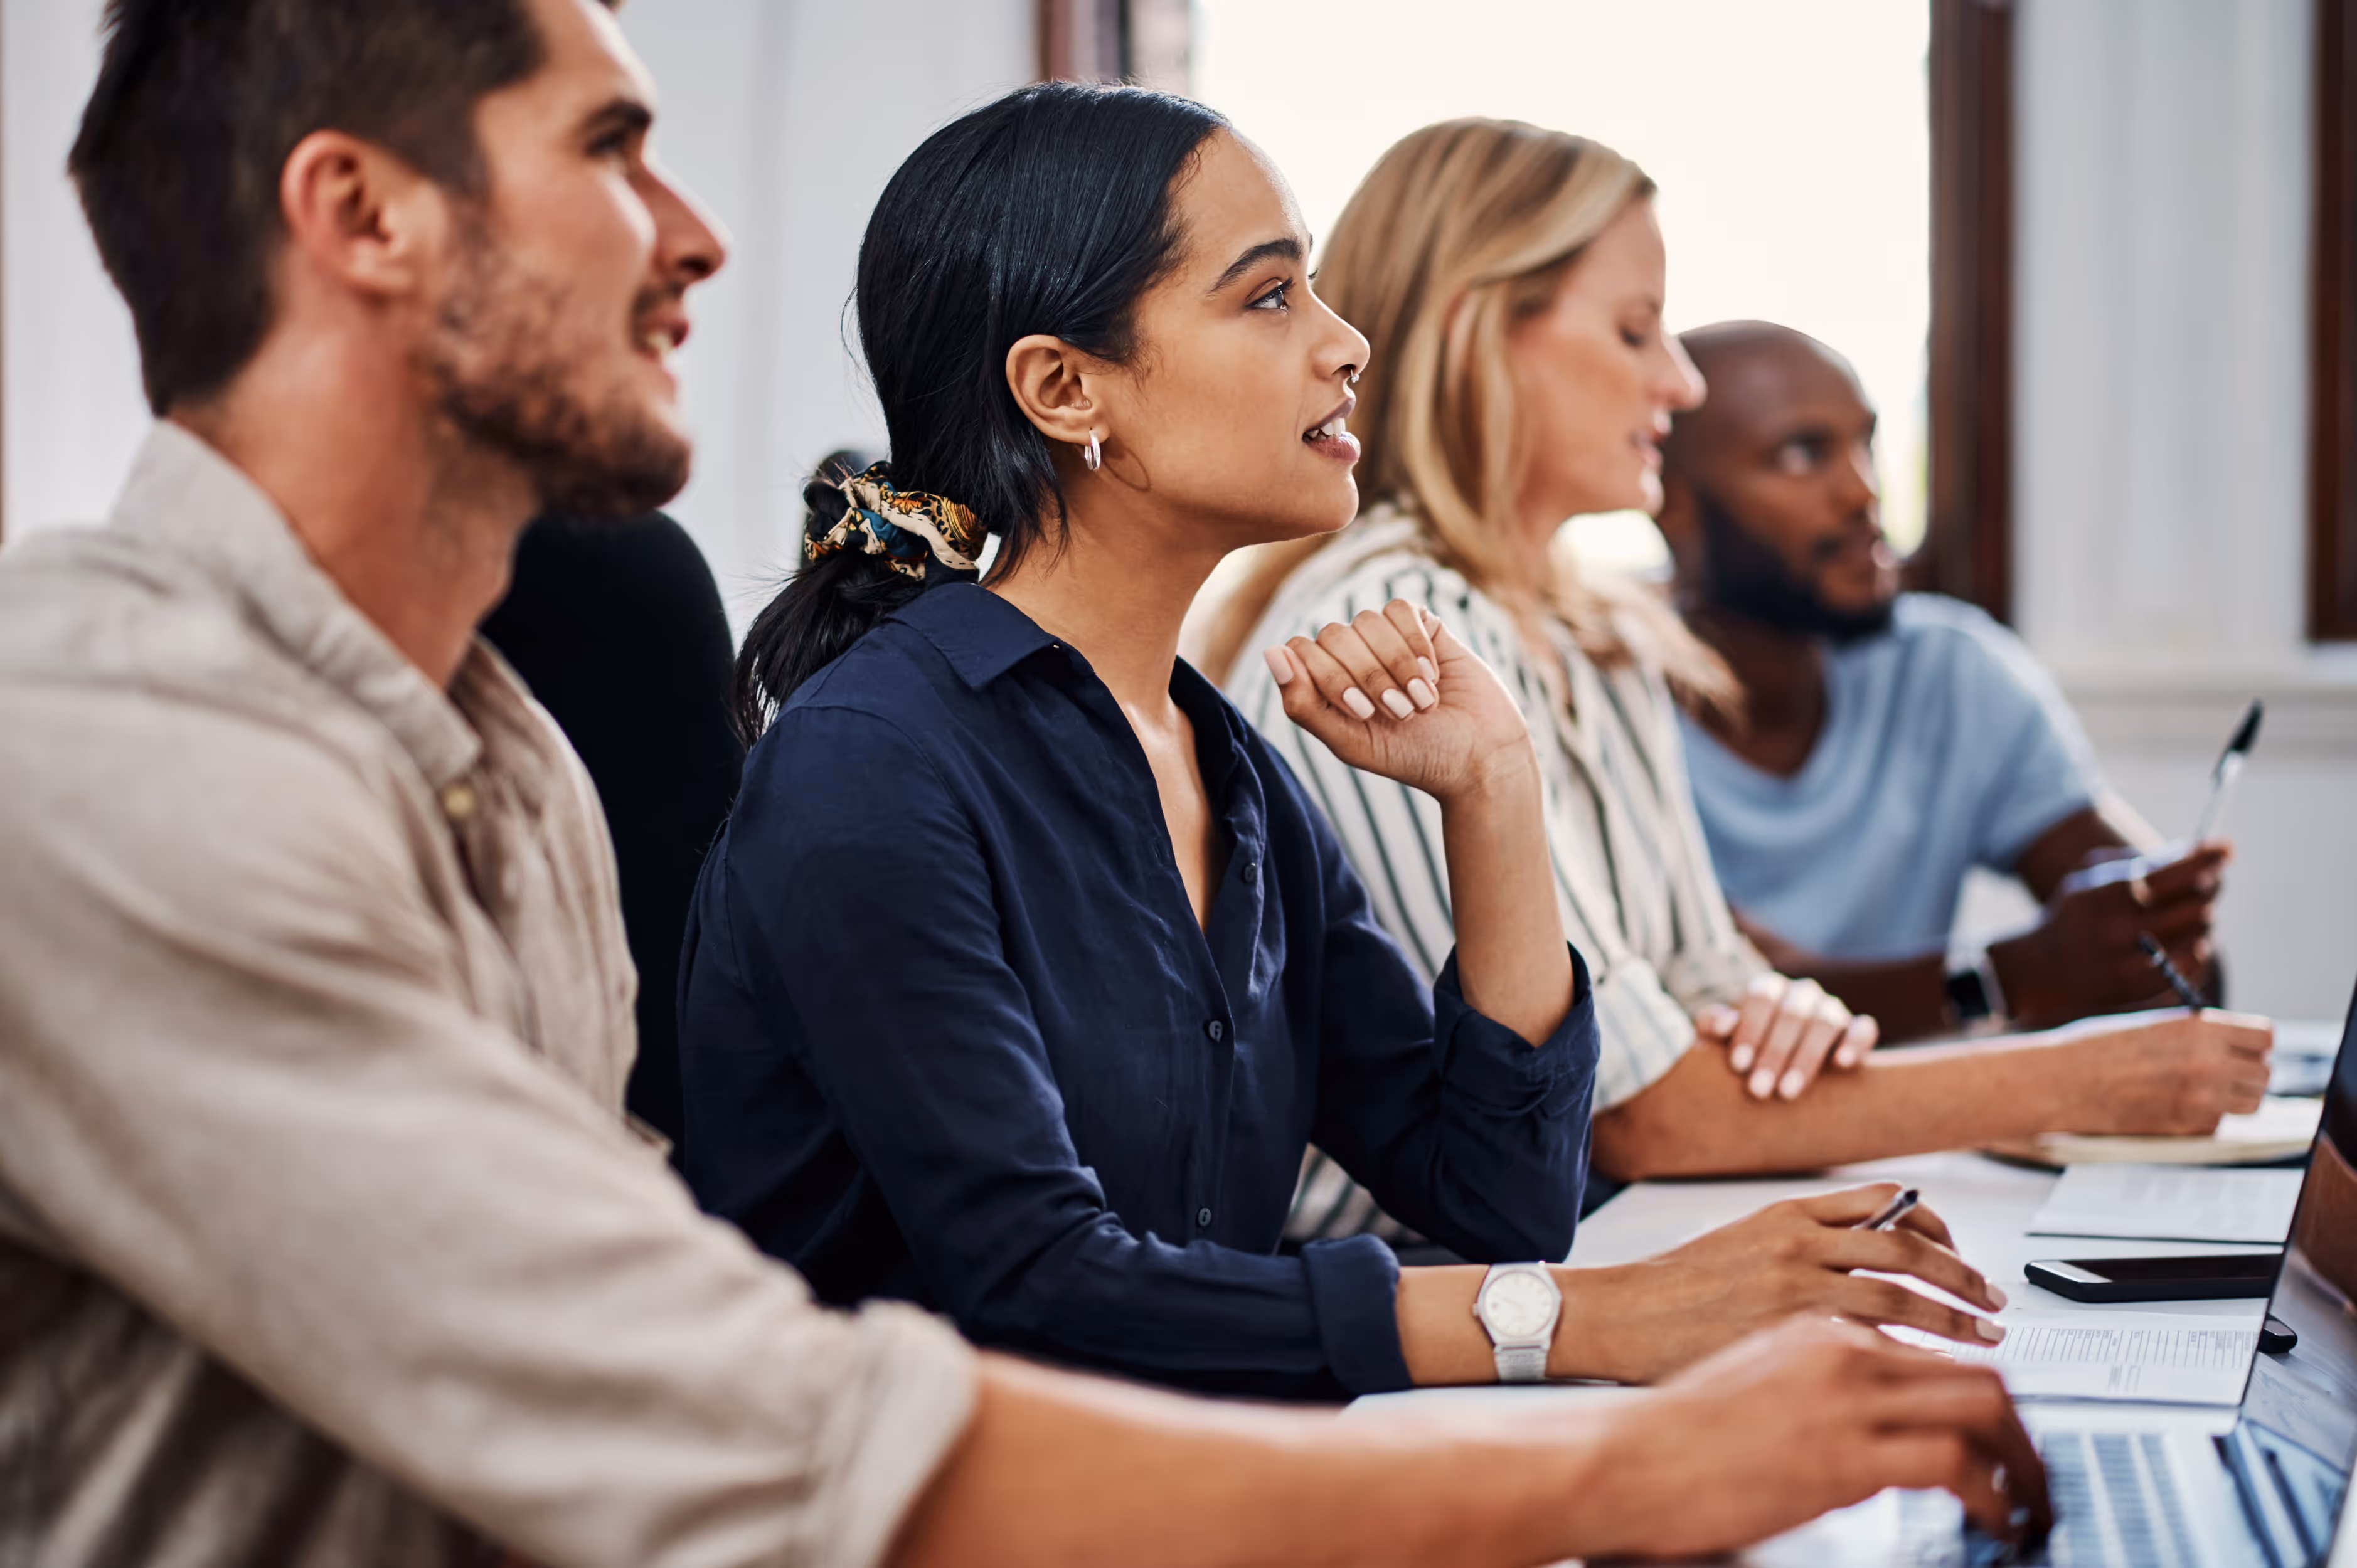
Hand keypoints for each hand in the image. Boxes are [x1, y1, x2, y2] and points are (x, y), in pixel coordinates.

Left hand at [1262, 602, 1534, 805]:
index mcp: (1325, 684)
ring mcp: (1386, 639)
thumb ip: (1303, 704)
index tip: (1364, 712)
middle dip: (1368, 676)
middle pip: (1334, 634)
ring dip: (1396, 665)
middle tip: (1400, 712)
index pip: (1300, 650)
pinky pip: (1400, 609)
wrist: (1478, 756)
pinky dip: (1416, 645)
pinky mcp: (1422, 625)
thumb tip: (1271, 653)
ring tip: (1421, 701)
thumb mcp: (1349, 741)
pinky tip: (1434, 675)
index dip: (1331, 676)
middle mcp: (1351, 657)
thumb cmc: (1412, 756)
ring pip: (1367, 620)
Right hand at [1554, 1183, 2006, 1383]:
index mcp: (1788, 1212)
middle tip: (1993, 1300)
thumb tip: (1865, 1263)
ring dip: (1954, 1317)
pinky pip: (1869, 1339)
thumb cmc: (1674, 1289)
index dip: (1936, 1226)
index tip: (1958, 1252)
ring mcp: (1795, 1286)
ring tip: (1983, 1339)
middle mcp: (1798, 1240)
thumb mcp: (1741, 1242)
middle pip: (1907, 1245)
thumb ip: (1800, 1245)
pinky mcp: (1788, 1332)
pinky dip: (1909, 1352)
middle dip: (1962, 1275)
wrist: (1622, 1314)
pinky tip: (1929, 1370)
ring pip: (1901, 1293)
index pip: (1885, 1200)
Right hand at [1571, 1317, 2050, 1560]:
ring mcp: (1845, 1396)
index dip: (1973, 1356)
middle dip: (2016, 1404)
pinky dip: (1996, 1492)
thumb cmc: (1671, 1426)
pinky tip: (2000, 1516)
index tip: (1996, 1391)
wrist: (1625, 1455)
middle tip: (2031, 1447)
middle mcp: (1838, 1343)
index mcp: (1812, 1320)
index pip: (1925, 1318)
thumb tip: (1856, 1405)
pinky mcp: (1846, 1454)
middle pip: (1967, 1355)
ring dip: (2021, 1448)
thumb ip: (1808, 1371)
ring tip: (2032, 1489)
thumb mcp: (1749, 1369)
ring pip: (1979, 1400)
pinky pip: (1956, 1462)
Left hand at [1696, 973, 1880, 1100]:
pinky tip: (1842, 1064)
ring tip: (1787, 1092)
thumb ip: (1713, 1025)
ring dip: (1806, 1057)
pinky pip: (1864, 1028)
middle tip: (1758, 1090)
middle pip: (1792, 1013)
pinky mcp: (1857, 1028)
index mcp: (1769, 988)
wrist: (1778, 1069)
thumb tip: (1724, 1023)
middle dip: (1773, 1054)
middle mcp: (1802, 993)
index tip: (1738, 1066)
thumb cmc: (1743, 1052)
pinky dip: (1856, 1043)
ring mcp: (1832, 1008)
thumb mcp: (1720, 1040)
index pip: (1761, 997)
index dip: (1749, 1030)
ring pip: (1826, 1021)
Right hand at [1992, 842, 2227, 1025]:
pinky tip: (2189, 942)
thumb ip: (2141, 861)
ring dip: (2203, 920)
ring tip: (2193, 914)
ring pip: (2201, 934)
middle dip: (2208, 888)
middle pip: (2196, 902)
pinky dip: (2197, 949)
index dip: (2204, 858)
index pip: (2172, 870)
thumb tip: (2198, 849)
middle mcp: (2118, 926)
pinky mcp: (2139, 988)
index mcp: (2106, 891)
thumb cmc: (2078, 912)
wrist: (2044, 968)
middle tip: (2209, 883)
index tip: (2224, 849)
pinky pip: (2191, 965)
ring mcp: (2129, 961)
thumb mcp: (2094, 876)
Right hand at [2051, 1007, 2272, 1133]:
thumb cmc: (2095, 1048)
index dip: (2253, 1044)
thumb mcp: (2152, 1025)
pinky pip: (2218, 1124)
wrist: (2060, 1083)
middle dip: (2246, 1073)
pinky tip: (2173, 1106)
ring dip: (2233, 1098)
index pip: (2265, 1037)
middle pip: (2263, 1074)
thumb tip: (2229, 1046)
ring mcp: (2201, 1100)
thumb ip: (2196, 1034)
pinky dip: (2203, 1118)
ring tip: (2202, 1091)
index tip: (2242, 1048)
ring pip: (2250, 1104)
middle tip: (2222, 1072)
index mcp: (2199, 1028)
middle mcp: (2209, 1063)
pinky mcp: (2188, 1129)